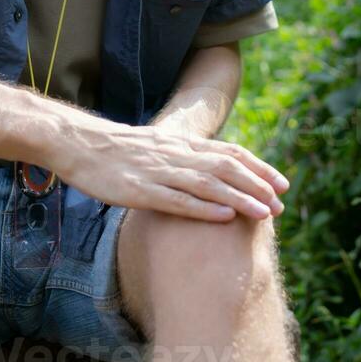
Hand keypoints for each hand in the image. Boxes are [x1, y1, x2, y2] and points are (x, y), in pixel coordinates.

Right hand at [49, 113, 289, 221]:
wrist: (78, 143)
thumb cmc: (116, 150)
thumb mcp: (156, 147)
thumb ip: (182, 157)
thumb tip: (209, 171)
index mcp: (182, 143)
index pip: (230, 152)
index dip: (259, 167)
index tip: (282, 183)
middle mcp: (176, 154)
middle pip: (227, 167)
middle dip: (258, 185)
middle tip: (281, 204)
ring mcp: (159, 172)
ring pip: (209, 183)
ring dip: (241, 198)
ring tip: (265, 212)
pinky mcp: (140, 190)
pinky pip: (178, 200)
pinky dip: (205, 208)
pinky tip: (226, 217)